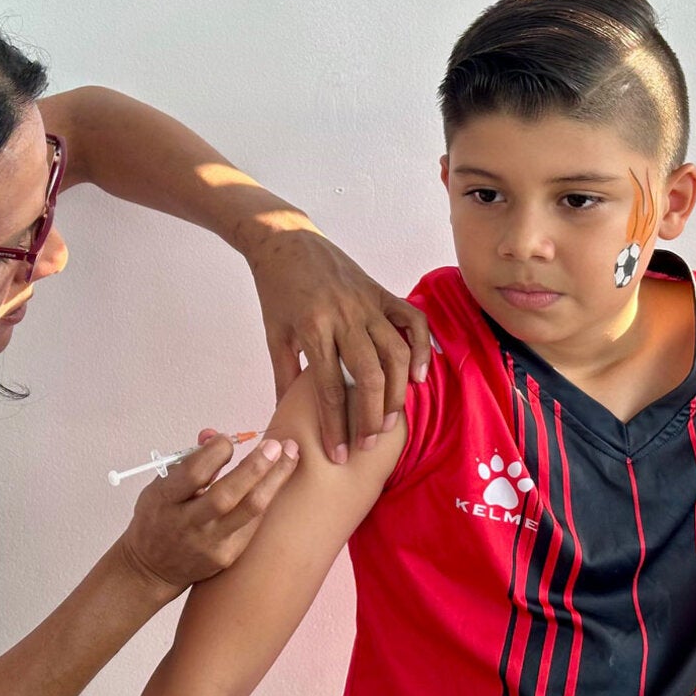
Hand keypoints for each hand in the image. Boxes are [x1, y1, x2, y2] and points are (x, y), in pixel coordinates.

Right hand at [117, 429, 299, 595]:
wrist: (152, 567)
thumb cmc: (157, 519)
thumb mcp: (160, 485)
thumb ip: (188, 460)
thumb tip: (215, 435)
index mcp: (164, 500)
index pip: (193, 473)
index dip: (215, 452)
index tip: (228, 439)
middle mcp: (187, 524)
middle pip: (227, 494)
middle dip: (256, 466)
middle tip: (275, 445)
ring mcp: (208, 543)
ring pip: (250, 510)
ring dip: (275, 480)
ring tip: (291, 456)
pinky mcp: (226, 557)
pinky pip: (253, 524)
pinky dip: (266, 499)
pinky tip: (276, 481)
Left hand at [245, 226, 430, 463]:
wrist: (286, 241)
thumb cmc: (278, 291)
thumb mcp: (274, 335)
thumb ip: (283, 377)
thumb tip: (285, 418)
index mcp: (312, 329)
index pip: (329, 388)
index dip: (335, 426)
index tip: (338, 455)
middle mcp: (344, 317)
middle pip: (369, 376)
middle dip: (370, 417)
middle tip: (368, 444)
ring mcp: (367, 304)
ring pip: (394, 354)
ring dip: (396, 392)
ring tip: (388, 422)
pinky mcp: (381, 293)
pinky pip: (412, 321)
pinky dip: (421, 348)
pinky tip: (419, 377)